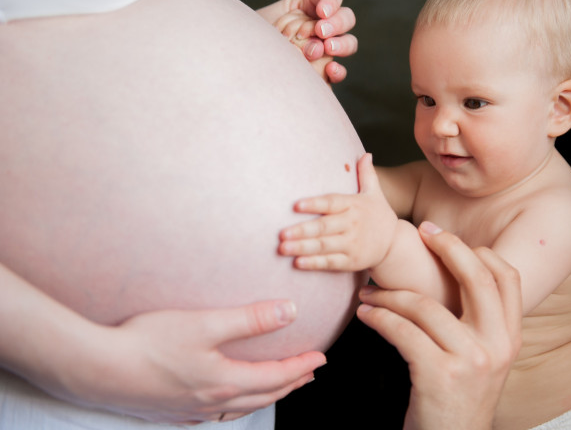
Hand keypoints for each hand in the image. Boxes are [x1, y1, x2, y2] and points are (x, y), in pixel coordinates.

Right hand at [4, 284, 324, 423]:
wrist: (96, 369)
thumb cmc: (148, 342)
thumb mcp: (205, 323)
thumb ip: (251, 319)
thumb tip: (290, 311)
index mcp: (225, 381)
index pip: (276, 376)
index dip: (301, 365)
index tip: (321, 357)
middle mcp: (212, 401)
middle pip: (263, 395)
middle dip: (290, 383)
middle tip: (308, 373)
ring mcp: (190, 410)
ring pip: (241, 406)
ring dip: (266, 395)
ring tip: (277, 387)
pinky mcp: (170, 411)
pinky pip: (216, 412)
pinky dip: (236, 405)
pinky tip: (228, 400)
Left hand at [258, 0, 357, 82]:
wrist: (243, 65)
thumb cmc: (250, 38)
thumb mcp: (261, 19)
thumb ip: (282, 20)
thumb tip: (300, 29)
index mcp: (308, 5)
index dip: (331, 1)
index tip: (321, 12)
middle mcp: (321, 25)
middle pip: (346, 18)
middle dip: (336, 23)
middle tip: (320, 31)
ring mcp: (324, 49)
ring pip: (349, 43)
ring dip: (342, 44)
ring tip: (327, 48)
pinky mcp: (322, 72)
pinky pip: (339, 71)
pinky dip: (339, 70)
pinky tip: (330, 69)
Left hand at [278, 153, 397, 270]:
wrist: (395, 245)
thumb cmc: (378, 215)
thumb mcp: (375, 194)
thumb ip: (367, 175)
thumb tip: (366, 154)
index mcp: (354, 206)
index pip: (331, 203)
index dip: (314, 204)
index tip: (296, 205)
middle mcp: (352, 225)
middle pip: (324, 227)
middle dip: (302, 230)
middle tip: (281, 233)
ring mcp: (352, 244)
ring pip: (324, 246)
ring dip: (302, 248)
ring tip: (282, 248)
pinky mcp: (351, 261)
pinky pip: (330, 263)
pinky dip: (314, 263)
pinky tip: (297, 263)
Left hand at [356, 222, 521, 429]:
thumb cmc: (457, 396)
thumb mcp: (483, 358)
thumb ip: (478, 322)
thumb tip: (454, 270)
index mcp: (510, 337)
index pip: (508, 277)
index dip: (478, 251)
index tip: (447, 238)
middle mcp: (498, 346)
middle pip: (476, 278)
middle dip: (447, 246)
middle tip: (420, 231)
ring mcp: (471, 360)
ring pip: (425, 306)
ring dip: (389, 294)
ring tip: (369, 293)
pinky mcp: (439, 375)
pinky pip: (402, 331)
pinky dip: (378, 318)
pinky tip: (367, 316)